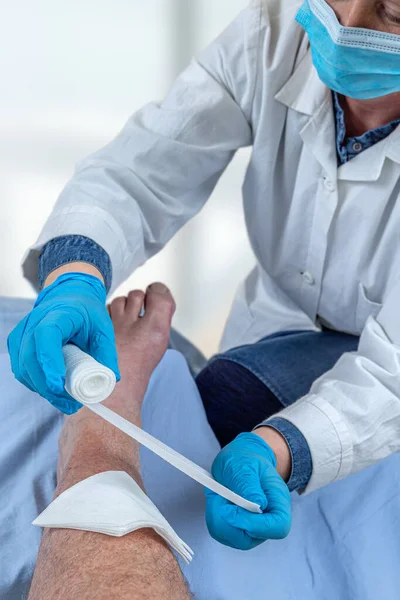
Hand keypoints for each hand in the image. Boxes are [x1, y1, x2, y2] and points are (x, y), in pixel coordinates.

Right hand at [7, 272, 119, 413]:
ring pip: (22, 367)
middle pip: (30, 357)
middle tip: (70, 404)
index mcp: (59, 314)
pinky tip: (52, 391)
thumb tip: (114, 379)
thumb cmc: (87, 312)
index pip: (46, 336)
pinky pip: (20, 368)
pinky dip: (35, 383)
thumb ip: (108, 352)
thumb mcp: (103, 327)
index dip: (49, 362)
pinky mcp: (18, 343)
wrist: (69, 296)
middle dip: (47, 386)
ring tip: (65, 401)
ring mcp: (23, 332)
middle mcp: (35, 321)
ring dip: (41, 388)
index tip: (58, 385)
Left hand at [205, 432, 291, 549]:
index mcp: (279, 502)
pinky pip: (220, 532)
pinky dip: (213, 515)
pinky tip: (218, 500)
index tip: (229, 508)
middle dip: (227, 519)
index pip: (278, 527)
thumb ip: (249, 484)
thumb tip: (258, 505)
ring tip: (220, 493)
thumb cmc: (247, 460)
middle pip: (250, 538)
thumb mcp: (246, 464)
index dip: (254, 524)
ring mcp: (252, 530)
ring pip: (231, 537)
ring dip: (218, 514)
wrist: (241, 460)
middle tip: (220, 494)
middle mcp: (268, 521)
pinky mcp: (235, 531)